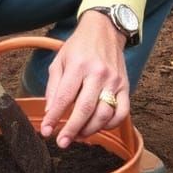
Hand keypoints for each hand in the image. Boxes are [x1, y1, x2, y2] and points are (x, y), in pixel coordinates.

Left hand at [39, 11, 128, 147]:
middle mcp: (98, 73)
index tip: (46, 131)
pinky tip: (98, 127)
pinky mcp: (125, 86)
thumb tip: (50, 112)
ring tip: (77, 135)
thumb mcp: (60, 60)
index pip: (64, 97)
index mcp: (79, 65)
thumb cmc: (79, 46)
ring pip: (104, 114)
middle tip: (61, 142)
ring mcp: (114, 81)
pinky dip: (110, 125)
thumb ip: (54, 86)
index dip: (54, 117)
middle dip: (71, 129)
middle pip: (85, 109)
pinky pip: (122, 112)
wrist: (105, 29)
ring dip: (89, 130)